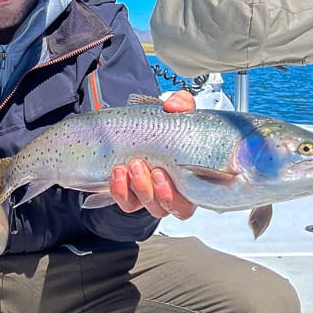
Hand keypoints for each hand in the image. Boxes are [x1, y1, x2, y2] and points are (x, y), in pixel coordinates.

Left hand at [108, 90, 196, 217]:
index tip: (167, 174)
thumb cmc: (165, 128)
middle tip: (146, 167)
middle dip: (160, 192)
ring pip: (150, 206)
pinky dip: (120, 190)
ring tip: (129, 166)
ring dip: (139, 188)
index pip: (195, 198)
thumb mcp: (176, 113)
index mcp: (193, 178)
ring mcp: (152, 196)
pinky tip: (116, 173)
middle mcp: (175, 193)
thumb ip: (181, 105)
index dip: (183, 195)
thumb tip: (174, 106)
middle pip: (173, 207)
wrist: (138, 133)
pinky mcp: (131, 196)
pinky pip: (127, 202)